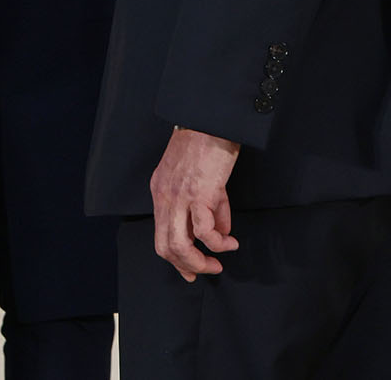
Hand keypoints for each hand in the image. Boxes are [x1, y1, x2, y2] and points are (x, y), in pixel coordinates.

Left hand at [150, 127, 240, 279]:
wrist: (211, 119)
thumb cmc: (207, 141)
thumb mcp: (199, 176)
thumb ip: (209, 204)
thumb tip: (222, 230)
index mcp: (160, 191)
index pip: (161, 234)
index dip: (175, 258)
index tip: (190, 270)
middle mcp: (165, 197)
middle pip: (166, 246)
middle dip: (186, 265)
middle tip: (205, 271)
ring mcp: (180, 197)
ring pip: (181, 245)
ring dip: (200, 261)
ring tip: (218, 263)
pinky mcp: (200, 194)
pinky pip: (205, 232)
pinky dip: (218, 243)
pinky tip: (230, 242)